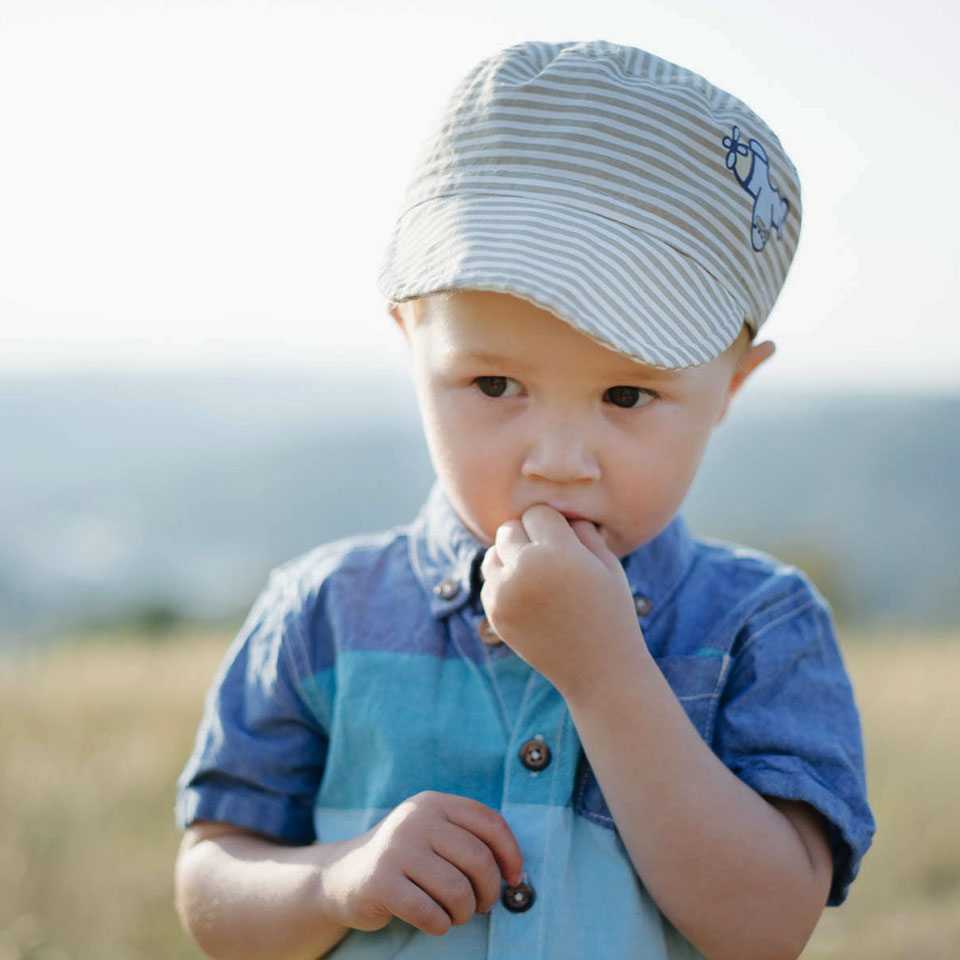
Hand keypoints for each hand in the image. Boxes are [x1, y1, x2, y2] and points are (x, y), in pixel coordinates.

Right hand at [322, 791, 523, 936]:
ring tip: (456, 914)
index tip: (513, 878)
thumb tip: (515, 871)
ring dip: (464, 912)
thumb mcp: (434, 833)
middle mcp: (415, 819)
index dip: (511, 853)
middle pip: (478, 859)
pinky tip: (435, 922)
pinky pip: (429, 912)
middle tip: (481, 905)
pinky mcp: (379, 882)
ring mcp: (395, 849)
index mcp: (433, 802)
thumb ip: (469, 839)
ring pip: (457, 889)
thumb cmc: (405, 858)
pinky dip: (440, 924)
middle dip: (488, 891)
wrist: (344, 875)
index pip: (490, 822)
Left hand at [480, 504, 645, 697]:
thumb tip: (559, 511)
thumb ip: (582, 530)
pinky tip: (529, 596)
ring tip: (536, 574)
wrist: (600, 669)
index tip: (567, 542)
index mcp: (558, 552)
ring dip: (510, 557)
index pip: (538, 513)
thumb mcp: (608, 563)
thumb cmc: (610, 610)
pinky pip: (489, 581)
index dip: (553, 525)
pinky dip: (504, 583)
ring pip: (492, 553)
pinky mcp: (494, 613)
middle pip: (509, 528)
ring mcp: (505, 593)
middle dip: (528, 536)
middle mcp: (525, 569)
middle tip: (550, 557)